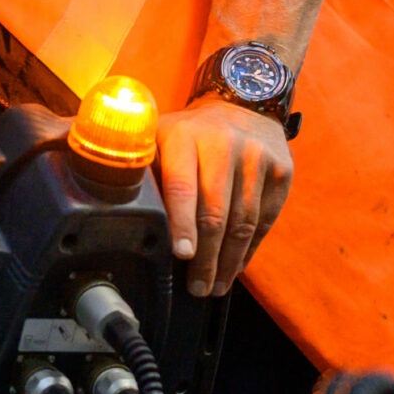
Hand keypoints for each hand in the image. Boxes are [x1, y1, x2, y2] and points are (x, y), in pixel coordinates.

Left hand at [154, 99, 292, 297]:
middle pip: (216, 212)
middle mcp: (224, 144)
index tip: (182, 255)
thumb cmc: (186, 134)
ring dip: (229, 260)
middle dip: (206, 257)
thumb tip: (112, 210)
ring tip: (215, 286)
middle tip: (197, 288)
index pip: (182, 187)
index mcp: (183, 137)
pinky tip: (235, 266)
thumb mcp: (156, 137)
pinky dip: (250, 248)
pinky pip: (265, 219)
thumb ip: (138, 168)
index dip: (182, 224)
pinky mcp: (281, 170)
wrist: (242, 104)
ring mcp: (257, 157)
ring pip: (244, 221)